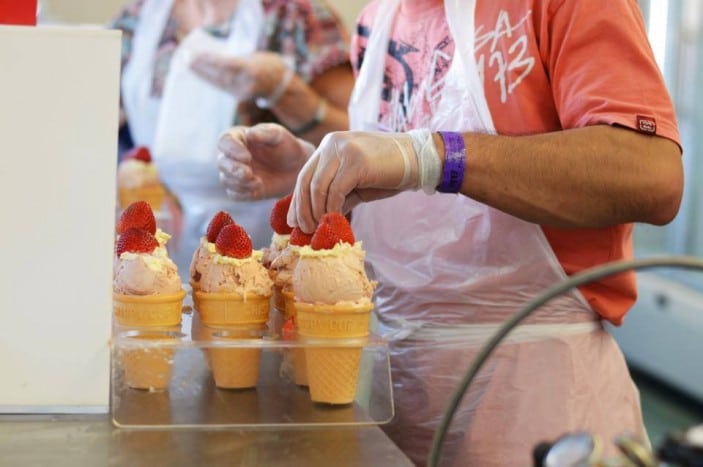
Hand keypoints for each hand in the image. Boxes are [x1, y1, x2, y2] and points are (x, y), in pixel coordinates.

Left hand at [190, 51, 288, 100]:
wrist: (279, 84)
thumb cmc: (265, 64)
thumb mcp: (252, 57)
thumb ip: (235, 59)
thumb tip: (212, 58)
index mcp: (251, 70)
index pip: (227, 64)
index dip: (211, 60)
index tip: (197, 54)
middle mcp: (246, 83)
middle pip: (220, 74)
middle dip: (203, 67)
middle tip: (187, 58)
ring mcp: (242, 92)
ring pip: (218, 81)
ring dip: (203, 73)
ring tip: (189, 64)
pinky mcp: (238, 96)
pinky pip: (221, 86)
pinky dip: (210, 79)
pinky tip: (200, 73)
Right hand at [217, 123, 313, 200]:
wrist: (296, 167)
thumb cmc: (286, 146)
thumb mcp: (278, 135)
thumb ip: (265, 133)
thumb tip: (249, 134)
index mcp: (237, 137)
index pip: (224, 141)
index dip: (231, 150)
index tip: (247, 157)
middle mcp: (232, 156)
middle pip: (222, 162)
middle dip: (233, 169)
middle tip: (248, 173)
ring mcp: (236, 174)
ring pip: (226, 180)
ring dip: (239, 183)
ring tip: (258, 182)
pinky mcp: (242, 189)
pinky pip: (234, 194)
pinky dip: (243, 194)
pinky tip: (257, 189)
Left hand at [288, 131, 420, 232]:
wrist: (418, 160)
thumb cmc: (387, 173)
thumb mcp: (356, 184)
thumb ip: (335, 195)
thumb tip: (314, 219)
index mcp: (329, 145)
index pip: (305, 174)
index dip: (297, 200)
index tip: (294, 222)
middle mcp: (332, 143)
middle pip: (306, 180)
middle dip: (302, 209)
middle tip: (304, 230)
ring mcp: (343, 150)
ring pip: (318, 187)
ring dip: (316, 212)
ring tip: (319, 229)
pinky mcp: (355, 161)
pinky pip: (335, 190)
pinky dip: (332, 208)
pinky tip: (335, 220)